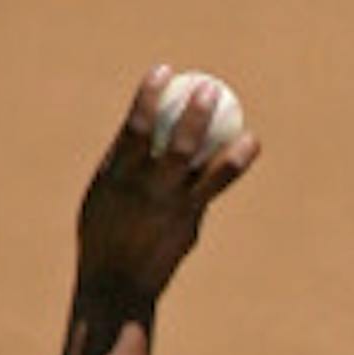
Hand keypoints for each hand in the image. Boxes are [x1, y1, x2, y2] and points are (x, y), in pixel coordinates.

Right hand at [74, 66, 259, 310]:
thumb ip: (126, 165)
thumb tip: (150, 136)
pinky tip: (246, 149)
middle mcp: (145, 188)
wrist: (114, 284)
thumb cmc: (103, 235)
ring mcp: (169, 207)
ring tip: (250, 133)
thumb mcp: (104, 194)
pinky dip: (229, 167)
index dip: (150, 95)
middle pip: (176, 144)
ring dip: (231, 149)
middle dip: (194, 113)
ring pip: (205, 171)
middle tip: (210, 88)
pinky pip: (212, 190)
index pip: (135, 126)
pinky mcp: (188, 223)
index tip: (164, 70)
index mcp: (117, 173)